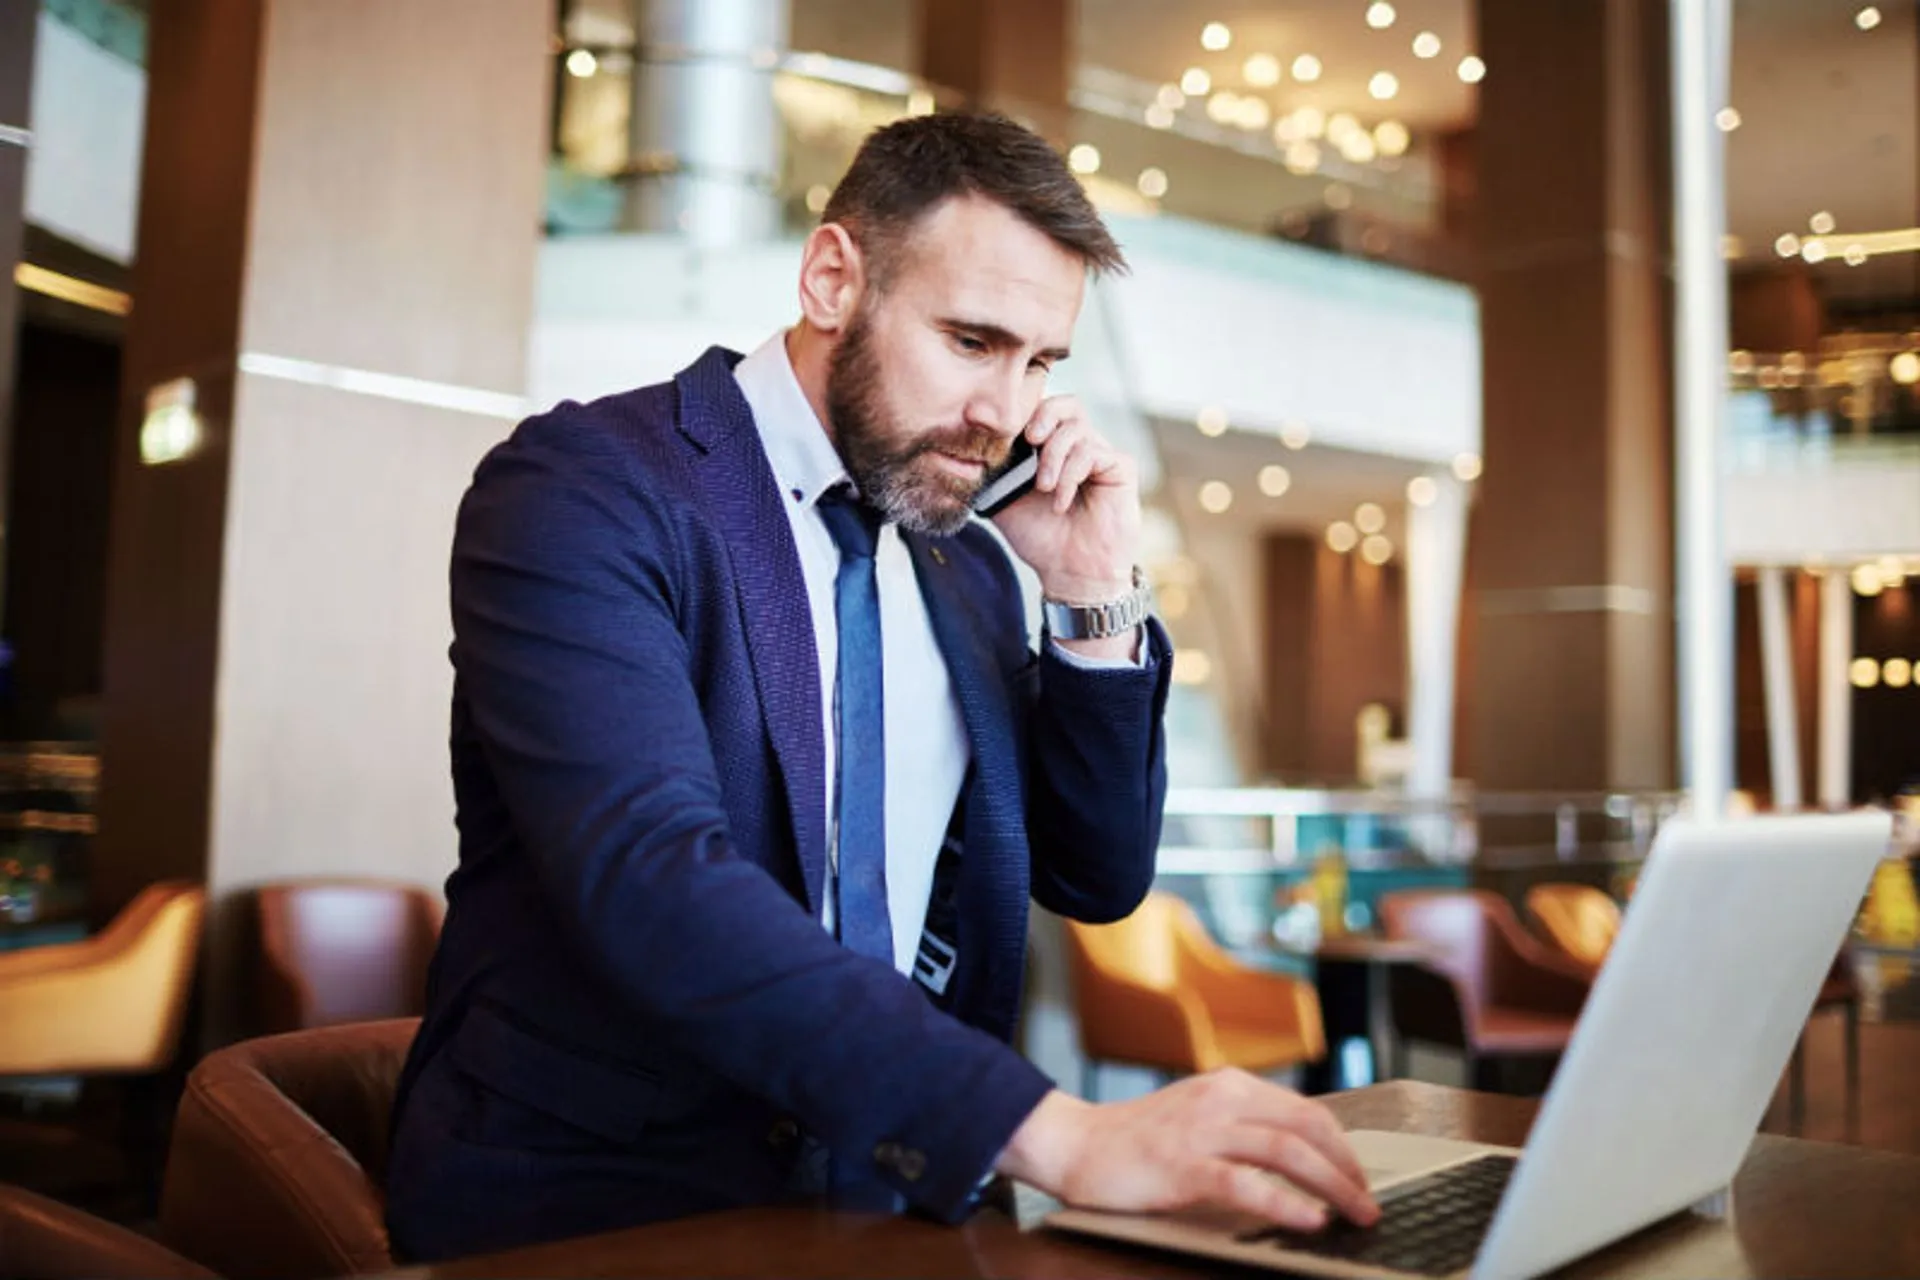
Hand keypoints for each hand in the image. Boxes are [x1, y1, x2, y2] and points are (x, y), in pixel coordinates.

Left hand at [988, 396, 1140, 608]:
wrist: (1069, 573)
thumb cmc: (1040, 538)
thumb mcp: (1003, 500)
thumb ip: (992, 471)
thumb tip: (971, 447)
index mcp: (1051, 449)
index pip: (1042, 409)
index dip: (1025, 411)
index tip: (1007, 432)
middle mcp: (1078, 447)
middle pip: (1066, 404)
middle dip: (1044, 415)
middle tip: (1030, 439)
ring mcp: (1100, 455)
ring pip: (1077, 428)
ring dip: (1054, 456)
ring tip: (1045, 488)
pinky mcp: (1120, 468)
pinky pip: (1093, 452)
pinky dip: (1071, 473)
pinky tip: (1060, 501)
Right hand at [995, 1073, 1379, 1231]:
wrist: (1075, 1143)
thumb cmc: (1135, 1140)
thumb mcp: (1197, 1116)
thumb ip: (1241, 1125)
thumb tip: (1300, 1156)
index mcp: (1229, 1086)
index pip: (1307, 1111)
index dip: (1343, 1146)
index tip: (1362, 1178)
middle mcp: (1221, 1099)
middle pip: (1307, 1126)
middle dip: (1348, 1167)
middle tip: (1369, 1202)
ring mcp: (1202, 1131)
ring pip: (1286, 1151)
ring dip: (1332, 1186)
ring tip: (1356, 1214)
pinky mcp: (1182, 1166)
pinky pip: (1246, 1184)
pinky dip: (1285, 1203)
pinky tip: (1308, 1220)